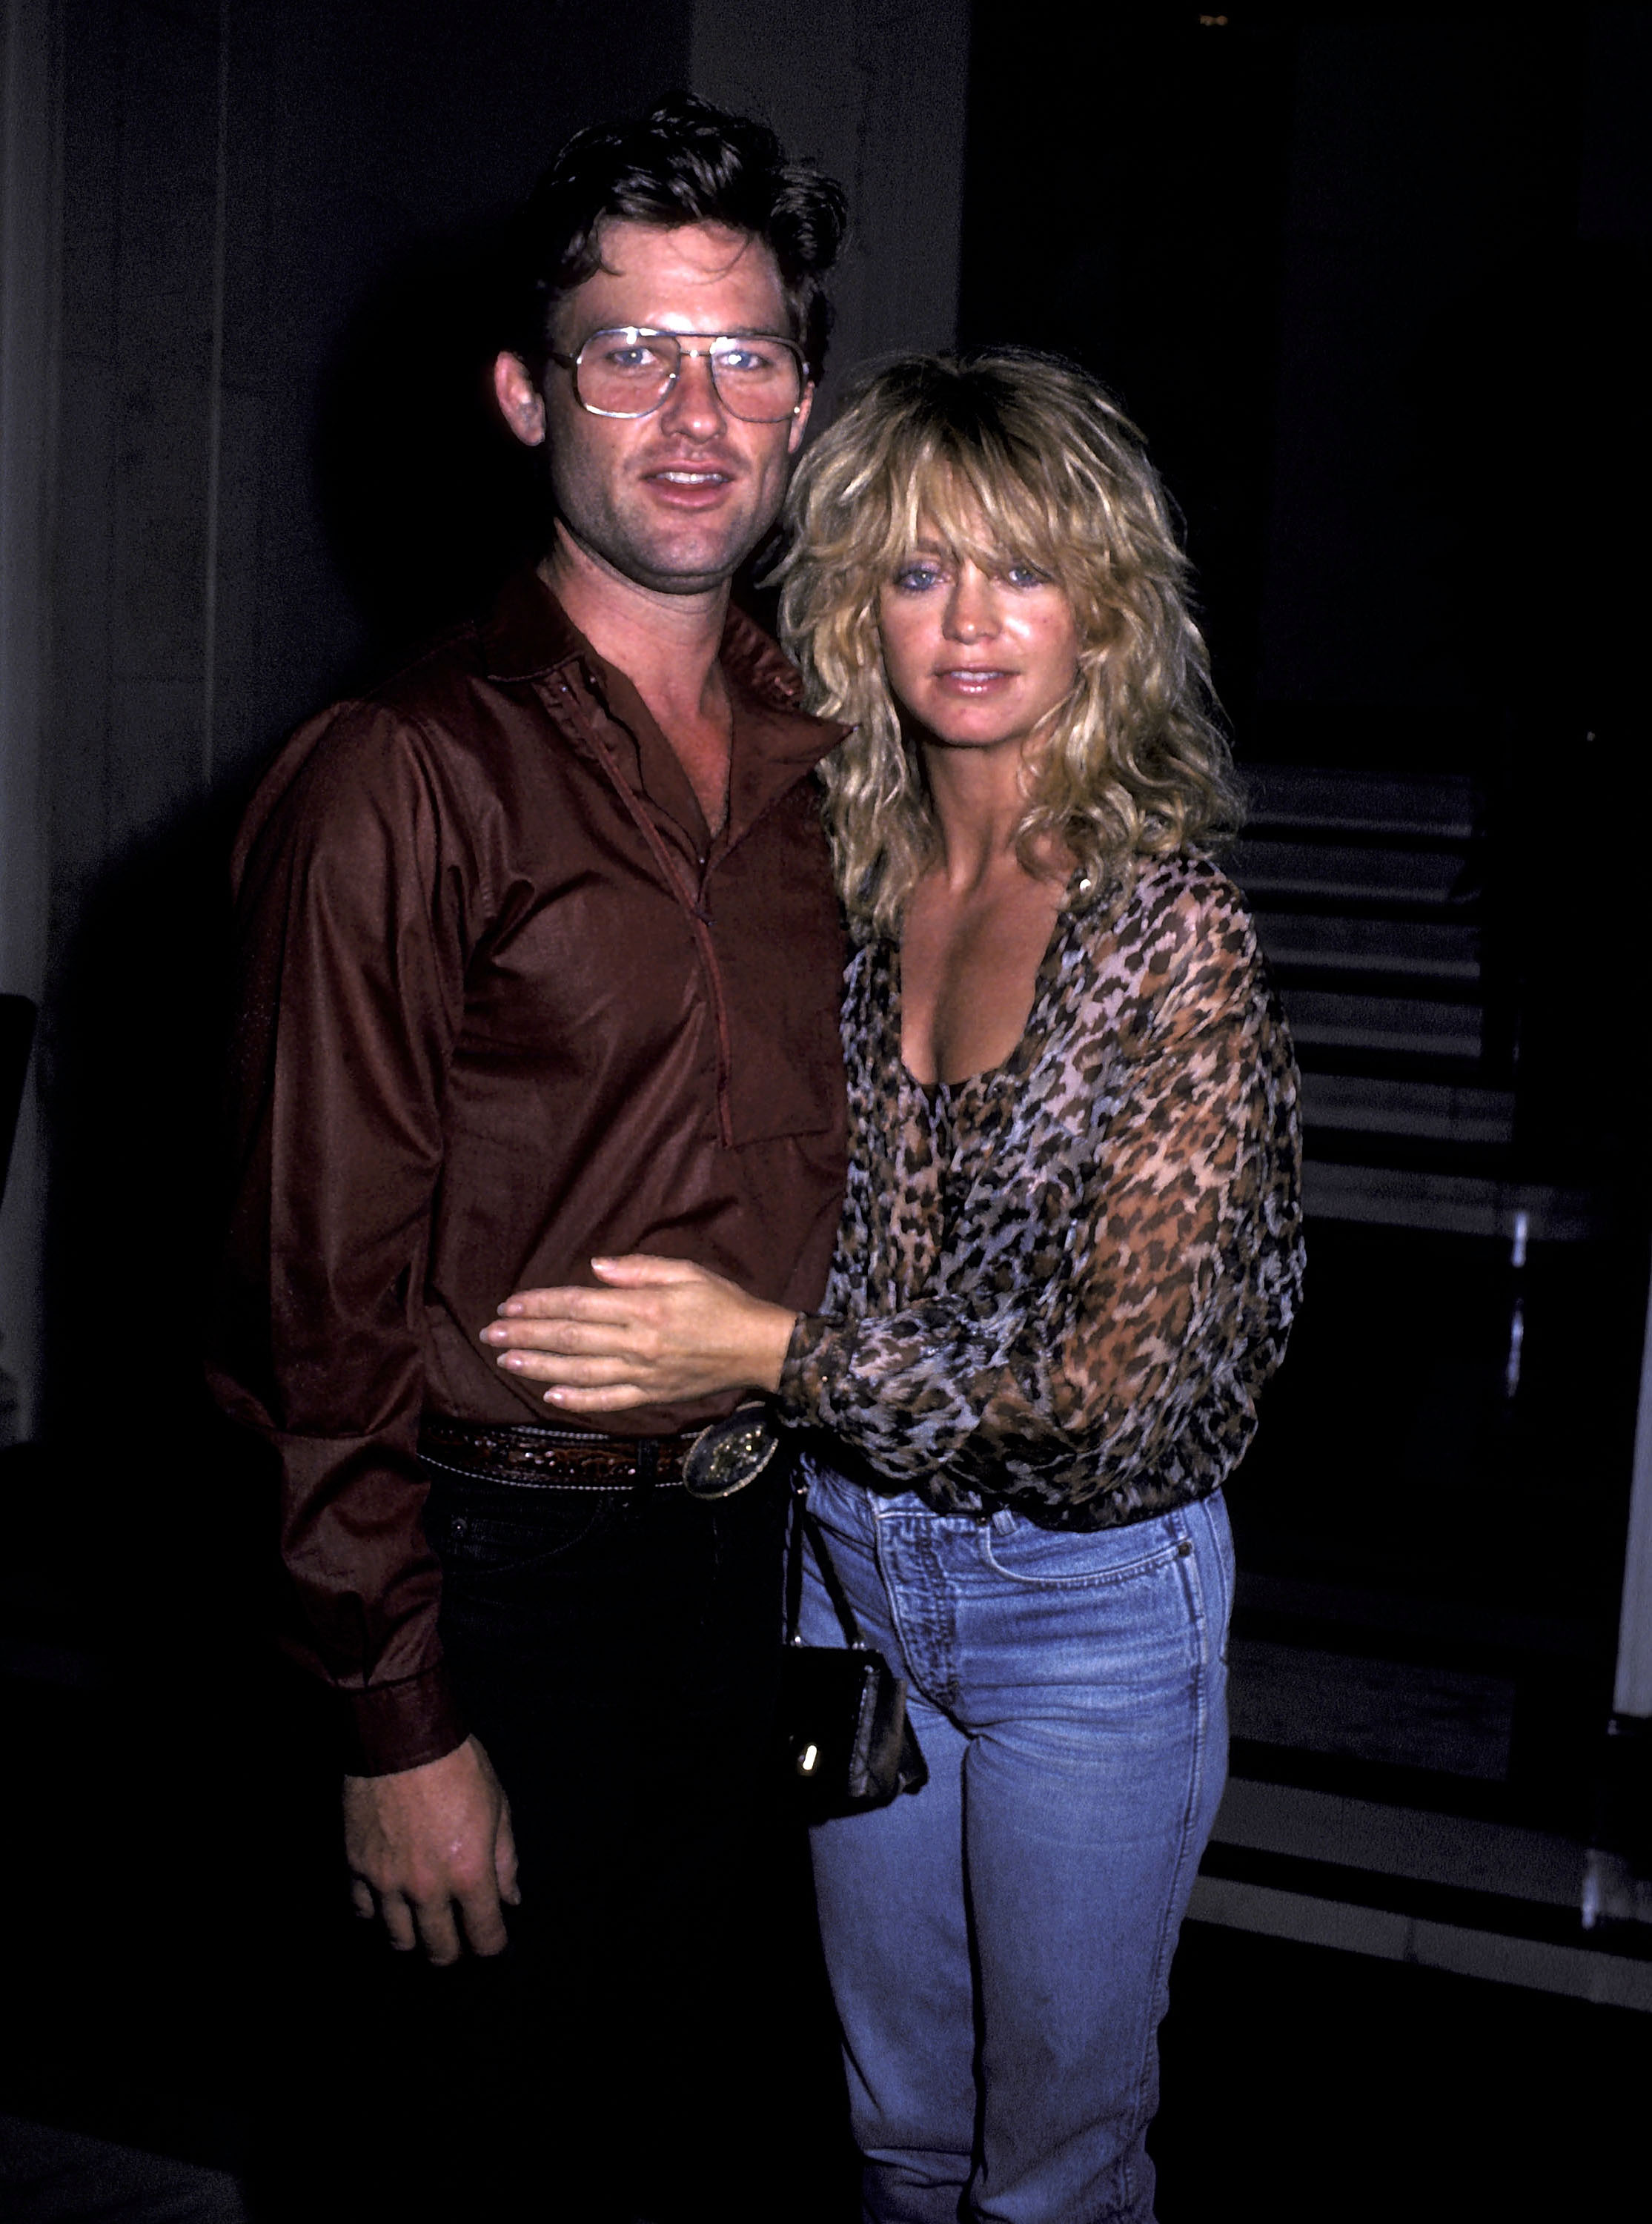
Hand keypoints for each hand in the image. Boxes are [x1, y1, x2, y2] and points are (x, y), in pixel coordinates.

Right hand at [343, 1733, 519, 1963]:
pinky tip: (388, 1901)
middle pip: (439, 1949)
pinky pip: (363, 1911)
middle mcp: (427, 1888)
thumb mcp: (497, 1806)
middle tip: (457, 1938)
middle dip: (453, 1951)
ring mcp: (387, 1881)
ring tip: (422, 1922)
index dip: (492, 1946)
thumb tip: (511, 1898)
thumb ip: (505, 1859)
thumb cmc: (457, 1765)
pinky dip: (377, 1913)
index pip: (484, 1936)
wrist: (401, 1735)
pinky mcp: (357, 1867)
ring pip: (398, 1939)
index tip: (492, 1942)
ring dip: (414, 1936)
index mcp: (469, 1873)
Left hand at [481, 1254, 798, 1413]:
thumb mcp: (686, 1271)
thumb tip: (595, 1268)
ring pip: (580, 1372)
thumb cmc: (724, 1303)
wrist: (759, 1348)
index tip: (509, 1304)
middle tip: (489, 1334)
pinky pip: (608, 1400)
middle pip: (570, 1338)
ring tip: (506, 1362)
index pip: (579, 1304)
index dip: (540, 1304)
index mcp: (644, 1307)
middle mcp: (639, 1343)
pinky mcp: (652, 1395)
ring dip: (539, 1367)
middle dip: (526, 1336)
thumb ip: (639, 1269)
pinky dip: (578, 1400)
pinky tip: (550, 1396)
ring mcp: (644, 1373)